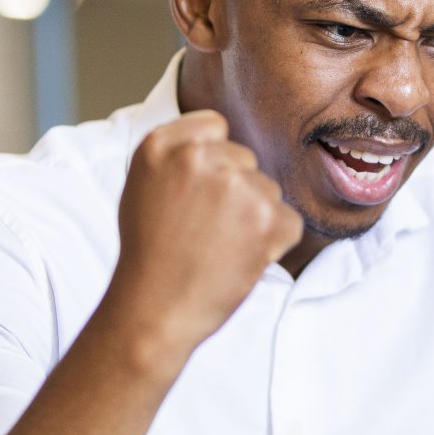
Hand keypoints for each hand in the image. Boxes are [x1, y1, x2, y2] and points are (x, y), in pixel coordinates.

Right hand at [104, 112, 302, 373]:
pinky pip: (289, 221)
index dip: (214, 161)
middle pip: (245, 160)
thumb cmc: (149, 254)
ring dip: (255, 219)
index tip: (200, 190)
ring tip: (219, 248)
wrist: (155, 309)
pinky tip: (240, 259)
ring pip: (268, 190)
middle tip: (206, 229)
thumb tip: (219, 138)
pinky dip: (274, 243)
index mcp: (162, 145)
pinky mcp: (267, 217)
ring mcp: (235, 185)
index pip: (215, 126)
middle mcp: (199, 157)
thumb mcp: (143, 186)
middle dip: (236, 191)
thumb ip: (178, 154)